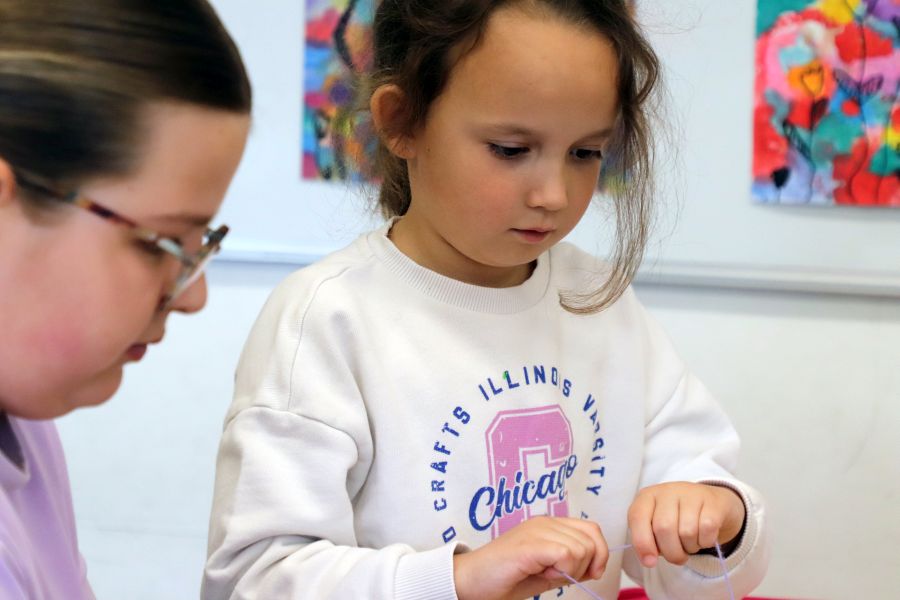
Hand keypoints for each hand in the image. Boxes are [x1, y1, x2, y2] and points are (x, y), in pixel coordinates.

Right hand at [453, 516, 607, 599]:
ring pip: (581, 548)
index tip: (589, 574)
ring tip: (545, 573)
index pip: (592, 530)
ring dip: (570, 569)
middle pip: (591, 539)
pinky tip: (541, 573)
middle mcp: (545, 522)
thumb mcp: (546, 573)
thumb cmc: (504, 578)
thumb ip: (569, 566)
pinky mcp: (530, 544)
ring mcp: (537, 530)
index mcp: (549, 525)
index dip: (599, 554)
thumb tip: (596, 567)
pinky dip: (561, 570)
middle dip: (585, 565)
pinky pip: (566, 553)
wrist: (471, 581)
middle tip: (558, 575)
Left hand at [627, 482, 744, 567]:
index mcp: (647, 496)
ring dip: (690, 547)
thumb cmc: (677, 518)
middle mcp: (668, 491)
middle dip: (671, 552)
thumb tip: (648, 560)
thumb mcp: (656, 525)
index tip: (649, 562)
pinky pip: (707, 529)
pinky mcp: (712, 502)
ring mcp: (691, 494)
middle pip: (664, 528)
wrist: (710, 503)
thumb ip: (647, 540)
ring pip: (687, 531)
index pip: (637, 517)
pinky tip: (704, 537)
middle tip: (677, 556)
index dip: (642, 543)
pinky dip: (705, 542)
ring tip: (690, 543)